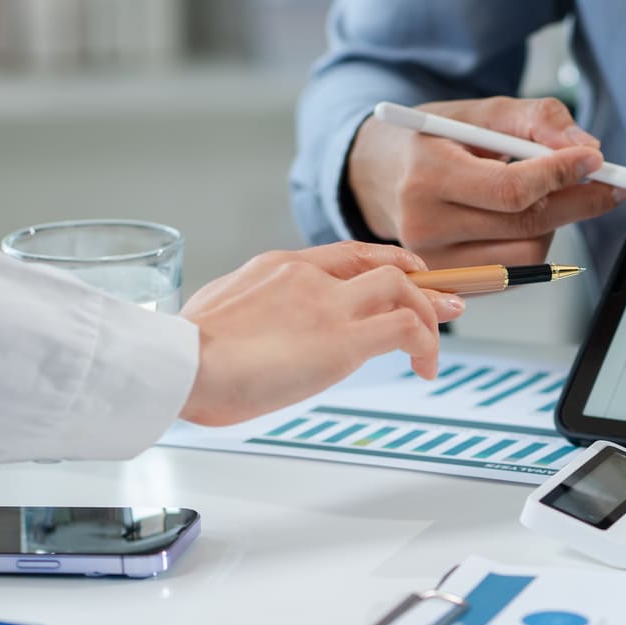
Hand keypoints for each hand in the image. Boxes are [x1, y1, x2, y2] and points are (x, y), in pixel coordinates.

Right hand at [178, 242, 461, 425]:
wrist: (180, 363)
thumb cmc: (185, 354)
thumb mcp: (216, 317)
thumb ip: (246, 316)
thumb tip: (249, 338)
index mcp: (276, 267)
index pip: (344, 255)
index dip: (382, 264)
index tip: (405, 276)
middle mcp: (307, 276)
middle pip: (381, 265)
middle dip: (421, 284)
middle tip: (446, 304)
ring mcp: (327, 305)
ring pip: (402, 290)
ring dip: (428, 317)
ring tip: (432, 351)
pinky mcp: (342, 341)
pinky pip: (405, 329)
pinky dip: (425, 345)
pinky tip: (424, 369)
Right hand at [346, 96, 625, 268]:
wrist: (381, 177)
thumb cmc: (432, 140)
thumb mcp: (477, 111)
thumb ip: (534, 120)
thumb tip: (586, 149)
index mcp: (426, 176)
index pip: (509, 189)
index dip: (560, 175)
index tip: (596, 160)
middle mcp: (424, 226)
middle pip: (525, 224)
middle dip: (577, 200)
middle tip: (606, 181)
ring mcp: (436, 262)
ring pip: (528, 252)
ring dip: (554, 223)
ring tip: (541, 194)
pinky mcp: (451, 284)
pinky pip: (516, 271)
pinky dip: (534, 243)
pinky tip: (520, 218)